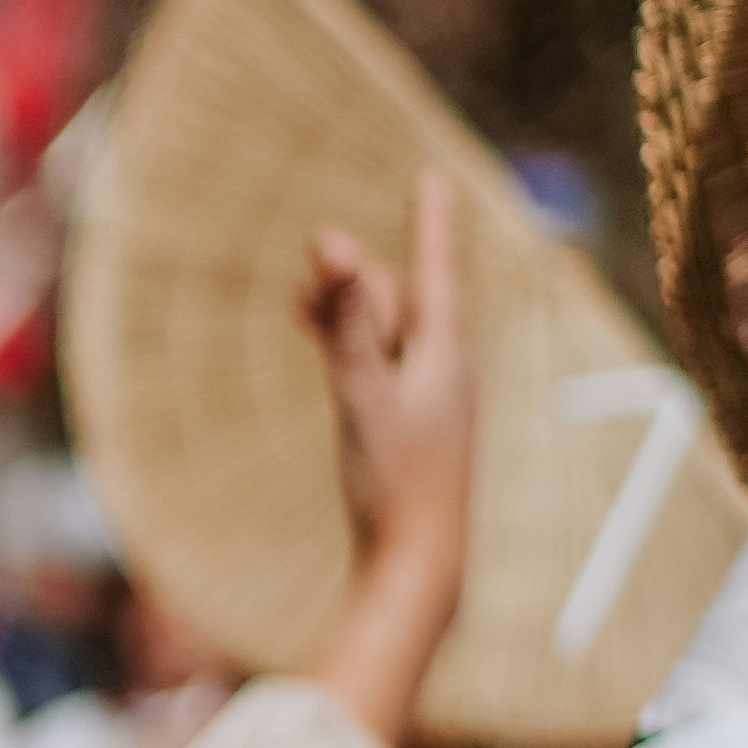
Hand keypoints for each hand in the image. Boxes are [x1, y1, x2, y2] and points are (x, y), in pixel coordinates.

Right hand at [297, 171, 476, 746]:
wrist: (419, 566)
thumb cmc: (396, 479)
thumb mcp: (363, 389)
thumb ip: (347, 317)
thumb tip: (333, 241)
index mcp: (445, 356)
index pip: (436, 272)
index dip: (429, 224)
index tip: (431, 180)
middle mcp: (444, 377)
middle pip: (406, 305)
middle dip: (364, 276)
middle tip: (321, 252)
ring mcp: (428, 410)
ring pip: (390, 342)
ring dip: (349, 316)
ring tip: (302, 303)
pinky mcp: (409, 440)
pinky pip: (381, 375)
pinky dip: (352, 355)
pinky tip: (333, 365)